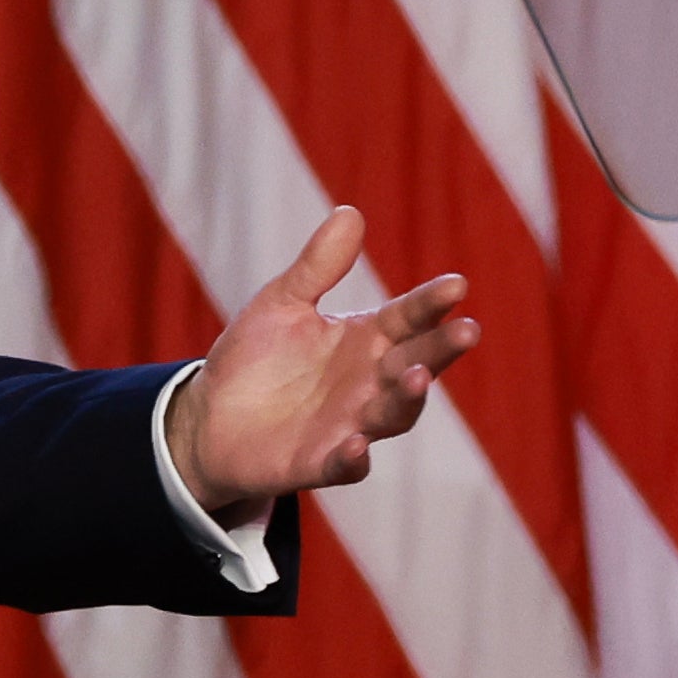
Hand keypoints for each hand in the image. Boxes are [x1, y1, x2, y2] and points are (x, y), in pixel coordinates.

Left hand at [172, 207, 477, 515]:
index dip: (430, 303)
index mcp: (366, 341)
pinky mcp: (319, 463)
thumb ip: (318, 267)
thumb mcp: (282, 304)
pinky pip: (344, 466)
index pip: (407, 318)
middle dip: (441, 350)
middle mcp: (369, 384)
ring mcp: (350, 425)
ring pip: (393, 415)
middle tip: (467, 331)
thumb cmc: (257, 359)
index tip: (456, 284)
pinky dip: (353, 459)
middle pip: (417, 364)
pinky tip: (356, 446)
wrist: (210, 417)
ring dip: (407, 398)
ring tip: (415, 377)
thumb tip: (350, 212)